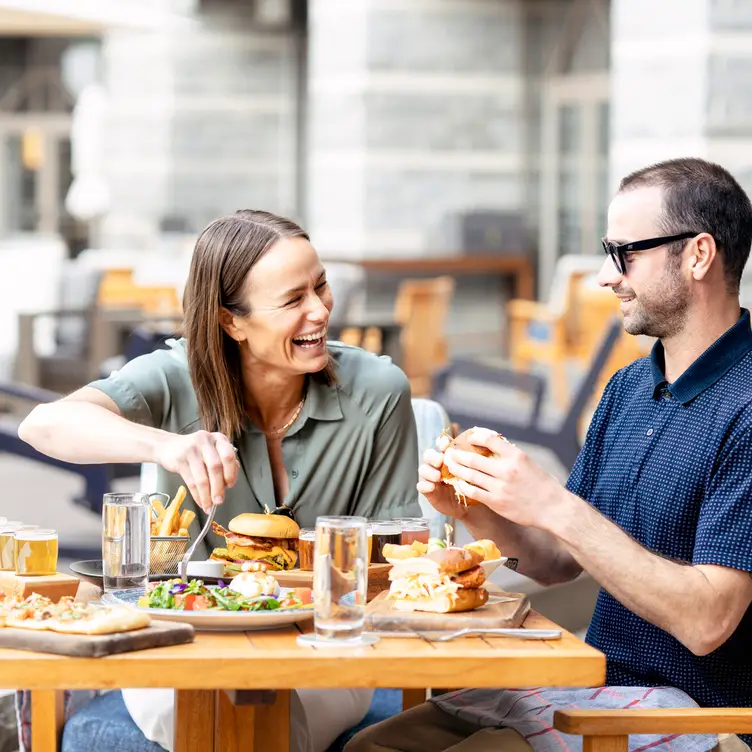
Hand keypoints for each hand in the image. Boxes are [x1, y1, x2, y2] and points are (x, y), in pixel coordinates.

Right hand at [155, 430, 238, 511]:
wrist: (167, 445)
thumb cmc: (195, 451)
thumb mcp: (211, 451)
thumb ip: (223, 462)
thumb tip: (230, 482)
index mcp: (218, 439)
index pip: (228, 456)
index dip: (231, 473)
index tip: (230, 485)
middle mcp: (205, 441)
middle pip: (215, 467)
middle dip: (218, 487)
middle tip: (219, 500)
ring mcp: (191, 450)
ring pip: (202, 477)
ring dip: (207, 495)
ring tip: (209, 505)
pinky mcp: (179, 460)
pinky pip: (191, 482)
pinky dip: (197, 495)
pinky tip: (200, 501)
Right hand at [416, 434, 469, 520]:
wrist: (470, 505)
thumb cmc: (472, 484)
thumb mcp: (474, 471)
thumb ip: (472, 460)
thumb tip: (482, 445)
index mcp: (448, 457)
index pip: (440, 445)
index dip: (441, 442)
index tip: (446, 444)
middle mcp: (437, 465)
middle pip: (428, 455)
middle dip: (432, 456)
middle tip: (440, 461)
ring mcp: (431, 478)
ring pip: (423, 469)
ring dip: (428, 471)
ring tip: (437, 476)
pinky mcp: (428, 491)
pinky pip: (421, 486)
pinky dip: (424, 485)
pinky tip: (431, 487)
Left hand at [442, 427, 563, 528]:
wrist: (554, 509)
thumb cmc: (544, 485)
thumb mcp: (529, 463)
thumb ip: (510, 456)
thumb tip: (493, 448)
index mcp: (516, 456)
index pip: (490, 439)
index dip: (475, 436)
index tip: (468, 436)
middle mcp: (507, 469)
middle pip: (474, 459)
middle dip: (459, 454)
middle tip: (449, 452)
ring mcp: (500, 487)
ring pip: (471, 475)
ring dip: (457, 469)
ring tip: (449, 465)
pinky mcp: (497, 502)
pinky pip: (474, 492)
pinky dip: (464, 486)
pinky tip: (458, 483)